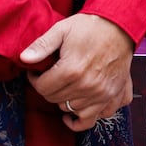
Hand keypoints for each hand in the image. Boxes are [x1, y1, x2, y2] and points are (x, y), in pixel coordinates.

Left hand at [20, 13, 134, 131]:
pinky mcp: (112, 96)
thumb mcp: (62, 30)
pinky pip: (95, 118)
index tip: (36, 73)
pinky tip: (74, 113)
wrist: (120, 26)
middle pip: (55, 99)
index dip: (35, 80)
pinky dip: (83, 119)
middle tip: (51, 77)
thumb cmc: (91, 27)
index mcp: (72, 70)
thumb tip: (24, 59)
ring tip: (64, 87)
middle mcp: (87, 86)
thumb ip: (41, 45)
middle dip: (48, 89)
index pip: (42, 88)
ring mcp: (101, 93)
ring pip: (71, 109)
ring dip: (64, 100)